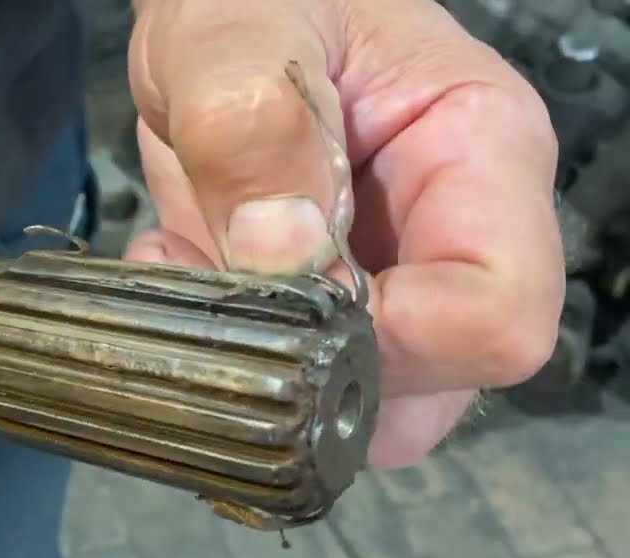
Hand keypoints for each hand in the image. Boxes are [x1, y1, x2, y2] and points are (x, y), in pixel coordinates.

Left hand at [126, 0, 563, 467]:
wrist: (216, 12)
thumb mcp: (232, 37)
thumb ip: (253, 129)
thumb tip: (281, 252)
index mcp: (479, 154)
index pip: (497, 311)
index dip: (396, 338)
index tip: (295, 299)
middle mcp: (450, 233)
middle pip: (437, 379)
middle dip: (319, 365)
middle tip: (225, 286)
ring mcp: (393, 278)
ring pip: (364, 397)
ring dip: (260, 362)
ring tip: (190, 263)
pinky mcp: (328, 304)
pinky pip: (297, 379)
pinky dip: (227, 351)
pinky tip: (182, 268)